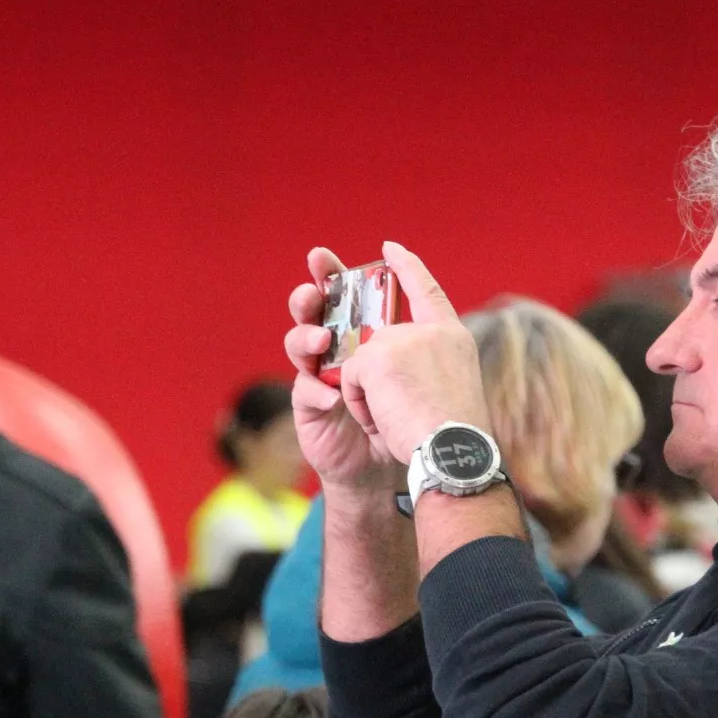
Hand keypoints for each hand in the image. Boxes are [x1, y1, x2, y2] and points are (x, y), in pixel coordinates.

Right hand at [285, 246, 401, 491]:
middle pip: (313, 312)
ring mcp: (322, 375)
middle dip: (308, 296)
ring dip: (307, 337)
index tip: (322, 254)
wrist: (407, 462)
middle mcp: (340, 348)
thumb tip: (398, 314)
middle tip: (313, 292)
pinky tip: (334, 397)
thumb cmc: (415, 411)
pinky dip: (318, 389)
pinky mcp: (312, 406)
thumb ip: (406, 338)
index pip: (346, 293)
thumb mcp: (418, 368)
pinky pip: (305, 389)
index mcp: (367, 330)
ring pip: (299, 344)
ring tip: (322, 341)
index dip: (332, 272)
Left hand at [336, 241, 490, 463]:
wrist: (452, 456)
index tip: (390, 249)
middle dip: (369, 363)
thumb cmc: (451, 439)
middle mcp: (429, 331)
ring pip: (362, 360)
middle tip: (385, 385)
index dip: (408, 268)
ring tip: (394, 419)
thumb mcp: (445, 391)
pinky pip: (349, 377)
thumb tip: (383, 365)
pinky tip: (382, 421)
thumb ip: (421, 366)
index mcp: (452, 337)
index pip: (427, 292)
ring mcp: (401, 340)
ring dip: (368, 393)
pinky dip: (359, 405)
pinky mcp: (376, 356)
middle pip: (381, 335)